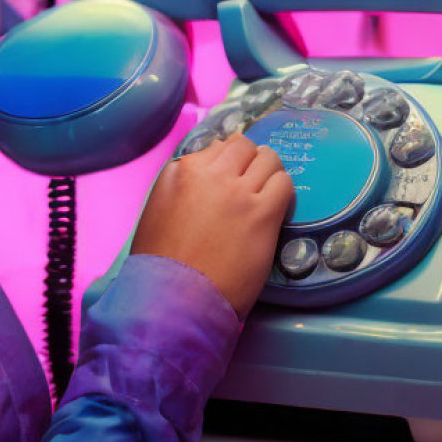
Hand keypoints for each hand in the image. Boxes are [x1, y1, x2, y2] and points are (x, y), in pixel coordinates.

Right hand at [131, 132, 293, 318]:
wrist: (176, 295)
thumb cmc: (161, 258)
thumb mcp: (157, 205)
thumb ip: (180, 178)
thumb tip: (209, 162)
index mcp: (183, 169)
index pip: (218, 146)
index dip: (228, 160)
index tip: (231, 176)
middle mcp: (213, 173)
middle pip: (244, 146)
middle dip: (249, 160)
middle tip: (250, 183)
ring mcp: (240, 192)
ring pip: (269, 160)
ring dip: (268, 174)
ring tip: (265, 194)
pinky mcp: (263, 214)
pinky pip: (284, 184)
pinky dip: (282, 191)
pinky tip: (275, 208)